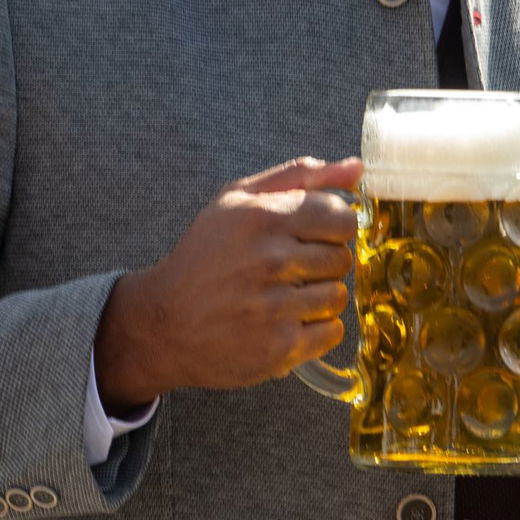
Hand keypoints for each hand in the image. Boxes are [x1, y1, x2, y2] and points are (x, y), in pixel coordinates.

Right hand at [94, 155, 363, 410]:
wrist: (163, 323)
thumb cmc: (205, 254)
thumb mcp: (237, 199)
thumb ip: (300, 177)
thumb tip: (356, 170)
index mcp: (263, 218)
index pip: (341, 218)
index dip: (334, 227)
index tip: (316, 235)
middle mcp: (270, 260)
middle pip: (342, 258)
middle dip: (323, 262)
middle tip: (293, 269)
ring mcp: (275, 307)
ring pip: (338, 296)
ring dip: (320, 297)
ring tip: (287, 296)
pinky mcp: (278, 349)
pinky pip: (332, 333)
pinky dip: (316, 330)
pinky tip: (288, 321)